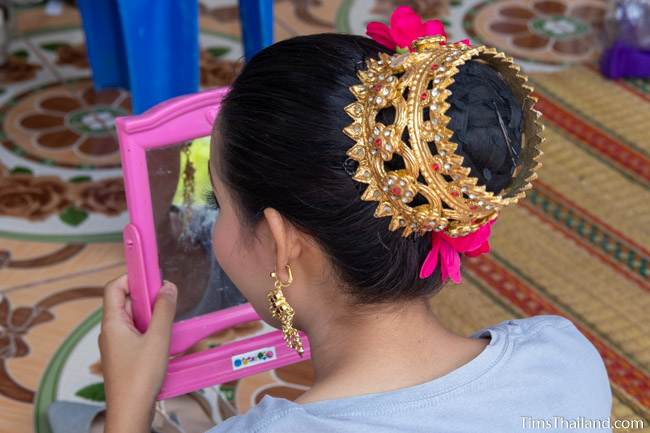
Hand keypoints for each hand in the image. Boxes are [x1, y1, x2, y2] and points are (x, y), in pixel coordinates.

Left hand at [99, 274, 176, 432]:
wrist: (131, 412)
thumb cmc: (139, 378)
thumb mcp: (158, 339)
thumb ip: (164, 310)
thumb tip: (168, 286)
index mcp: (112, 323)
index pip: (114, 287)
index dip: (132, 276)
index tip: (152, 273)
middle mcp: (111, 331)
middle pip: (127, 301)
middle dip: (148, 296)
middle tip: (168, 297)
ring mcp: (117, 345)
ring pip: (134, 319)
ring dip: (152, 315)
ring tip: (169, 320)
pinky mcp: (125, 357)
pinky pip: (137, 334)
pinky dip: (152, 330)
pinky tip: (166, 339)